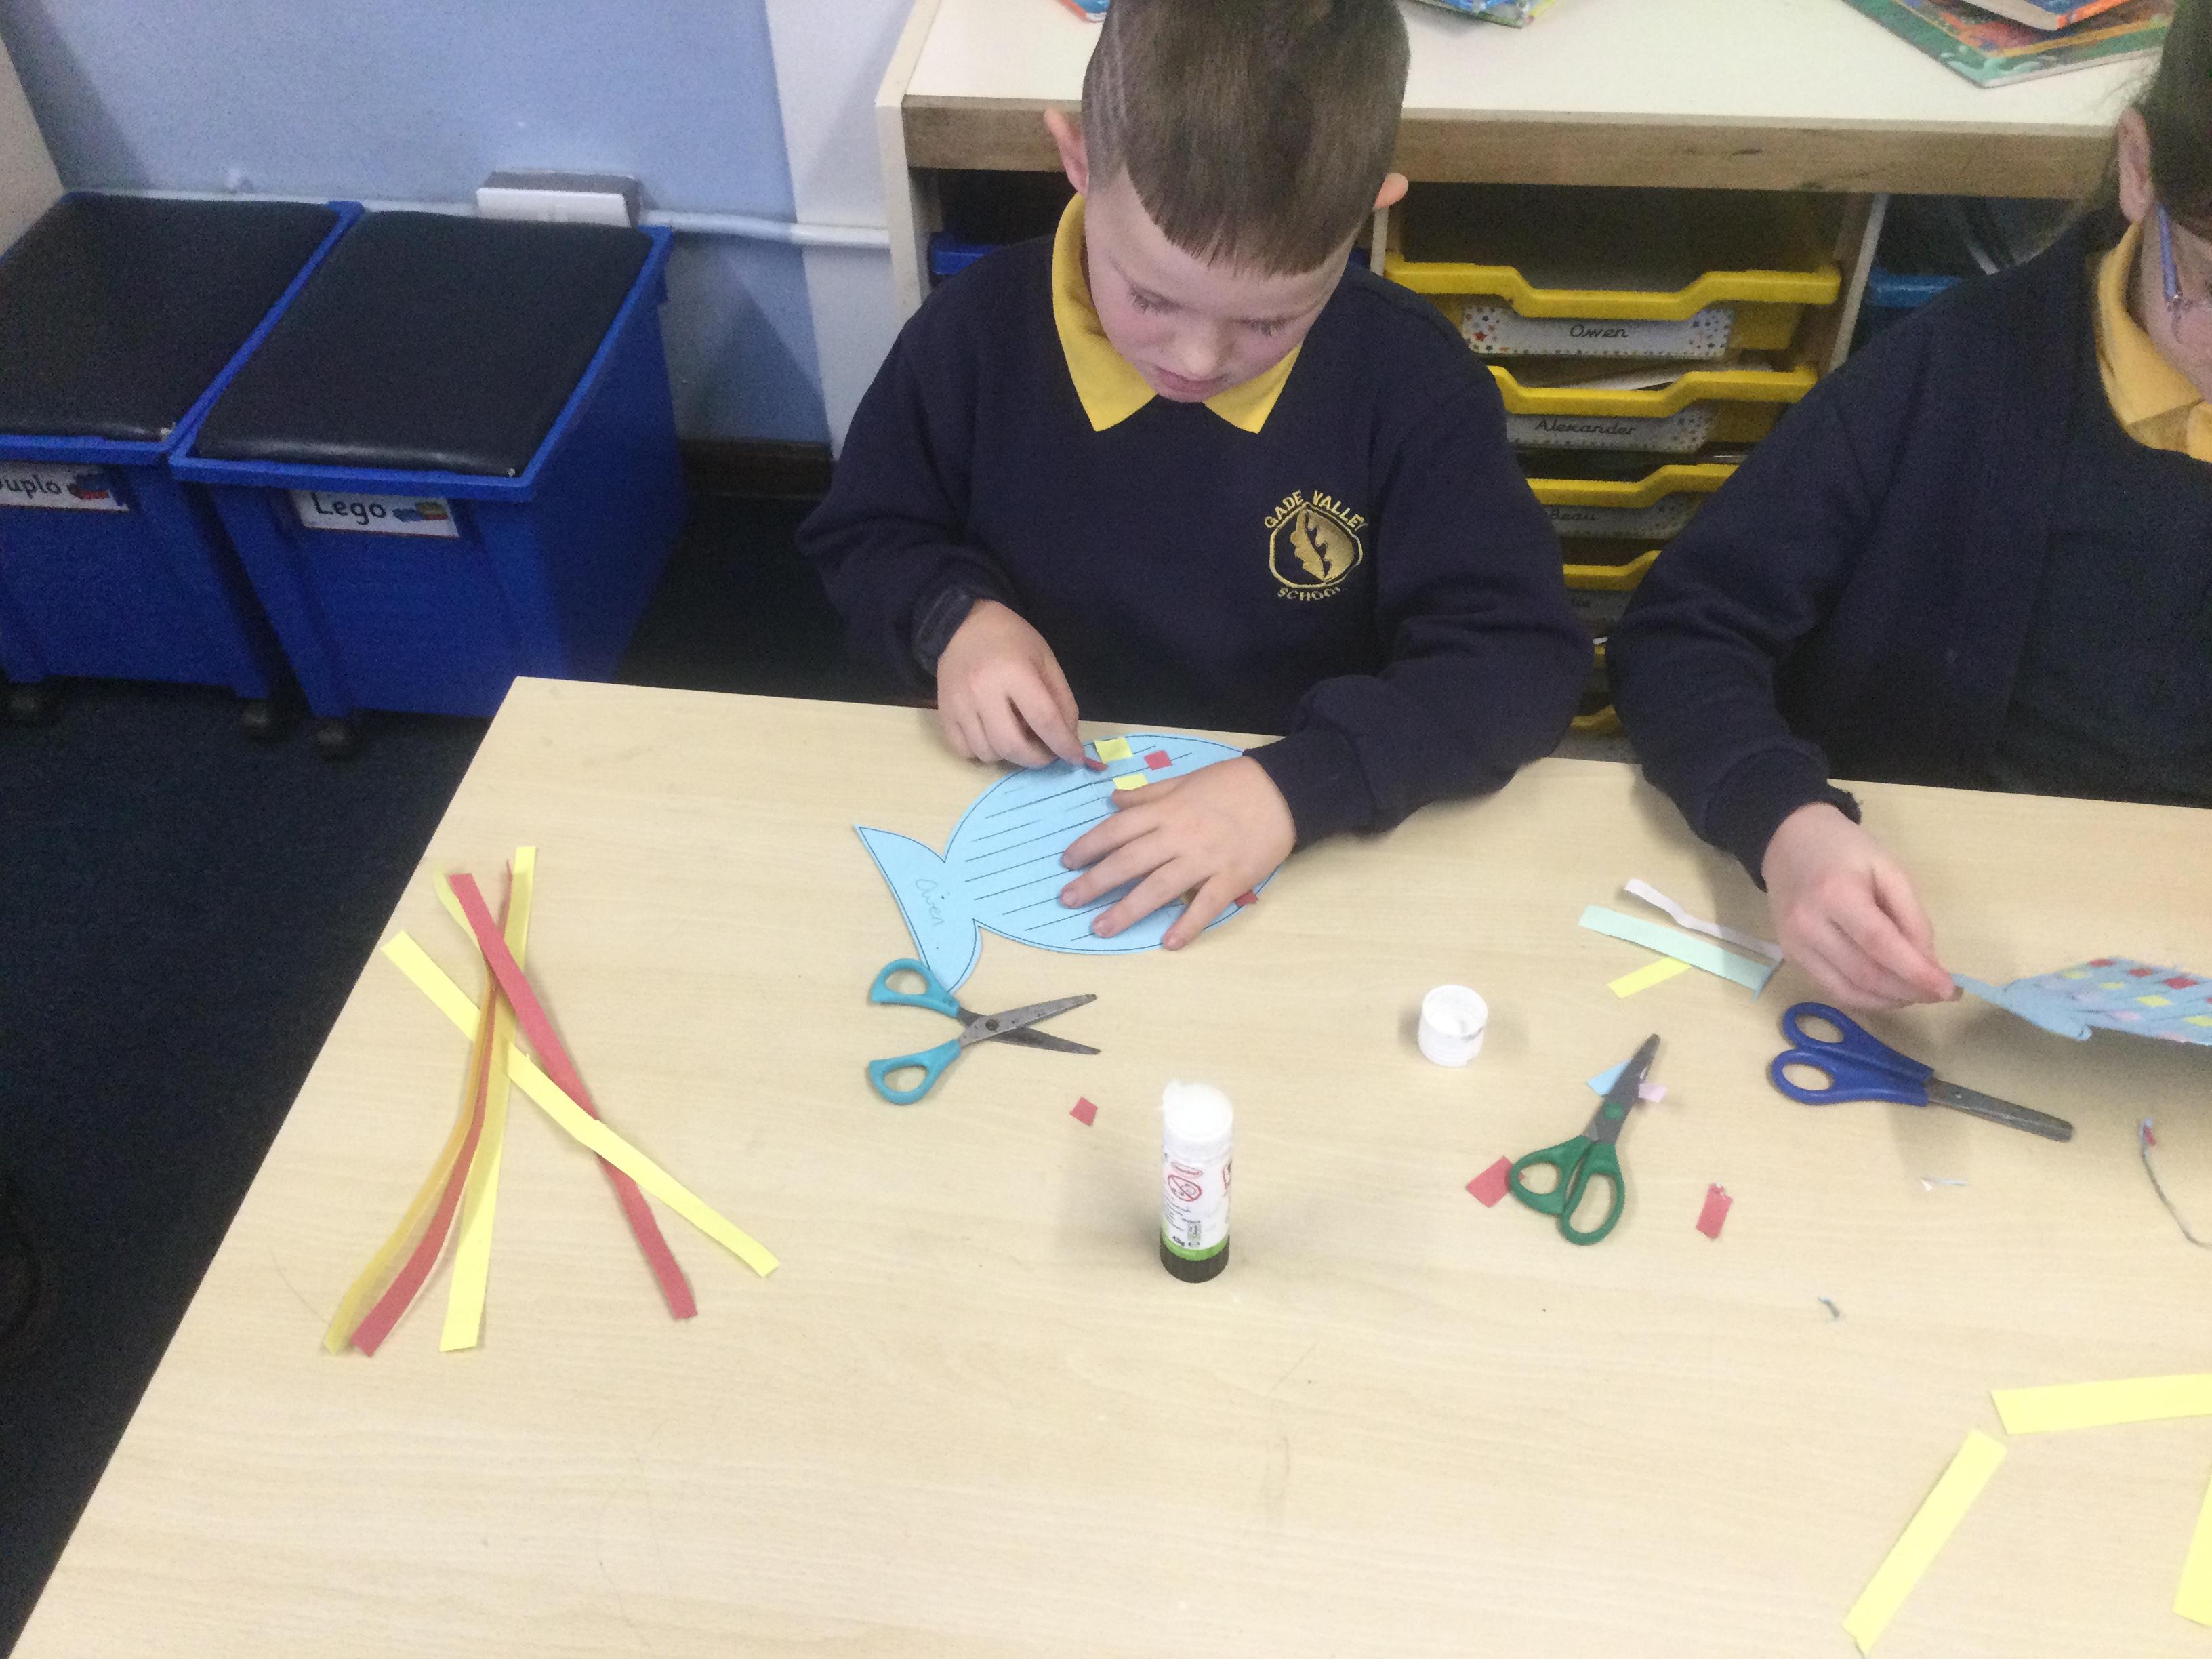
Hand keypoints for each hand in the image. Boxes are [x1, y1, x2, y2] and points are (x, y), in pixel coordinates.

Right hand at [933, 599, 1081, 767]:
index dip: (1063, 744)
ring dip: (1010, 755)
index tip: (1075, 757)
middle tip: (1047, 753)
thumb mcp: (1045, 659)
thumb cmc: (1011, 640)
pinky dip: (983, 752)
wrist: (962, 625)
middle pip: (1012, 745)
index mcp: (1014, 672)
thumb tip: (1068, 737)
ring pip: (988, 753)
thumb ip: (1061, 699)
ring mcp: (959, 705)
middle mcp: (983, 691)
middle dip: (1036, 759)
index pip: (1044, 719)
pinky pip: (965, 751)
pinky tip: (992, 736)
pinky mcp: (943, 713)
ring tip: (1019, 736)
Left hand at [1057, 758, 1293, 948]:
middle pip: (1129, 861)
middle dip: (1095, 882)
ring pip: (1159, 887)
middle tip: (1068, 900)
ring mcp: (1205, 859)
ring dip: (1127, 909)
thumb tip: (1114, 800)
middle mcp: (1179, 836)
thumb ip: (1149, 794)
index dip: (1089, 846)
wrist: (1283, 791)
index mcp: (1166, 811)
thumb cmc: (1232, 783)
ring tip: (1101, 928)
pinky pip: (1206, 905)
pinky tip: (1169, 943)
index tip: (1067, 862)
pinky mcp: (1231, 878)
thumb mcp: (1185, 780)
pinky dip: (1188, 925)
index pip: (1117, 830)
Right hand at [1761, 803, 1960, 1010]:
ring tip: (1916, 993)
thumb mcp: (1889, 869)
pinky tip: (1888, 991)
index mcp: (1835, 894)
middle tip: (1939, 992)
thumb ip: (1911, 916)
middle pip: (1865, 975)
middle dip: (1909, 991)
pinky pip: (1833, 991)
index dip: (1916, 972)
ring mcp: (1794, 946)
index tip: (1949, 989)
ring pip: (1848, 993)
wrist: (1789, 843)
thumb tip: (1927, 964)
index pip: (1879, 945)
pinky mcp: (1791, 957)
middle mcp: (1808, 926)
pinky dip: (1866, 999)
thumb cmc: (1845, 850)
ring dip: (1889, 1001)